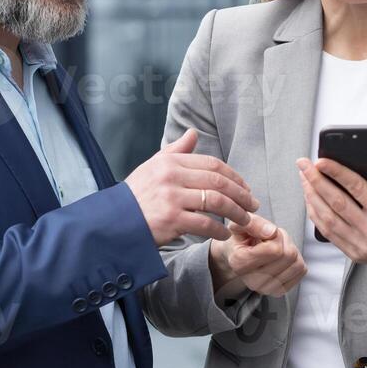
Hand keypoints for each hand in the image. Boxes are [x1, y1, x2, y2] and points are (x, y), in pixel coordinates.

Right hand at [126, 129, 259, 245]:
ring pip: (215, 201)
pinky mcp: (171, 219)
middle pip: (218, 181)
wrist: (113, 222)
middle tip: (253, 204)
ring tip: (245, 220)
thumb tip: (193, 133)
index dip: (234, 176)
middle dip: (241, 194)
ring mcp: (172, 198)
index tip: (246, 188)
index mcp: (170, 161)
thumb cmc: (136, 195)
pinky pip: (204, 224)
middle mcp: (172, 176)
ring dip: (236, 212)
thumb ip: (175, 151)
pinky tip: (224, 234)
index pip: (212, 164)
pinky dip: (219, 230)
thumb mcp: (152, 167)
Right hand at [210, 213, 306, 296]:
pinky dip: (296, 260)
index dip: (275, 235)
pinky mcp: (279, 291)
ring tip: (276, 246)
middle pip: (288, 256)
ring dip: (291, 249)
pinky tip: (281, 257)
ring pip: (297, 264)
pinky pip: (301, 271)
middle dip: (284, 241)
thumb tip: (272, 232)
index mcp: (240, 263)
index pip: (275, 250)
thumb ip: (254, 223)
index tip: (265, 233)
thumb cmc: (241, 239)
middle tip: (272, 239)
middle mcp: (252, 281)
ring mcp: (266, 289)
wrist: (238, 256)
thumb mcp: (242, 224)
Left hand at [296, 151, 366, 299]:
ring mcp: (361, 244)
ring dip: (312, 198)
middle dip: (316, 181)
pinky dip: (316, 217)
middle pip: (336, 202)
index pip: (357, 188)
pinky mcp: (354, 253)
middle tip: (303, 165)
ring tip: (304, 180)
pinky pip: (329, 233)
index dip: (337, 173)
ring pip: (328, 219)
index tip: (321, 161)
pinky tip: (310, 201)